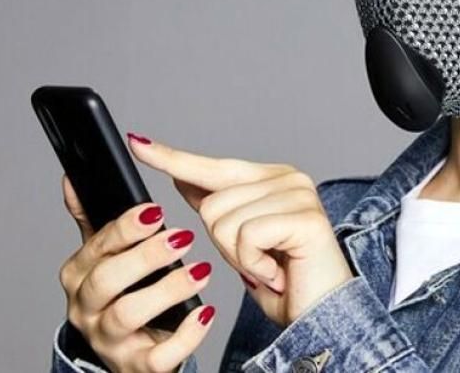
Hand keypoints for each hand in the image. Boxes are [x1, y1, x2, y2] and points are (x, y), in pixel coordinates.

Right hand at [58, 174, 214, 372]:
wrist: (130, 353)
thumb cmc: (121, 294)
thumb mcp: (103, 258)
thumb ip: (92, 220)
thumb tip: (73, 179)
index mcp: (79, 275)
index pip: (96, 247)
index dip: (125, 228)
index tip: (156, 211)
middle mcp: (86, 309)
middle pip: (106, 281)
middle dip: (144, 256)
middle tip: (183, 237)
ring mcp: (109, 341)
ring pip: (127, 315)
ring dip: (167, 290)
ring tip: (201, 271)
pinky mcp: (137, 366)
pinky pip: (158, 357)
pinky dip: (185, 335)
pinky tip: (205, 312)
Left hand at [126, 132, 354, 327]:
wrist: (321, 317)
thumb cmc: (284, 281)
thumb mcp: (239, 243)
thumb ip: (218, 207)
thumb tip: (183, 178)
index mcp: (273, 178)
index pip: (212, 166)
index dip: (173, 159)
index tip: (137, 143)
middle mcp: (289, 178)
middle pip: (211, 205)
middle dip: (224, 245)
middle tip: (259, 261)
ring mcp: (299, 195)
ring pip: (223, 222)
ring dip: (239, 258)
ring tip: (269, 267)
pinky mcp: (305, 217)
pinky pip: (246, 236)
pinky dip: (253, 264)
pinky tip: (276, 272)